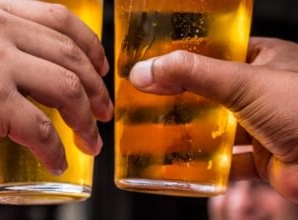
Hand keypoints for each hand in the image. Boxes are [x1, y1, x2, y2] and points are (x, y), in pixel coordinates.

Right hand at [0, 0, 112, 175]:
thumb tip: (41, 74)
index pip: (59, 19)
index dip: (91, 46)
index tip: (102, 70)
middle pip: (70, 57)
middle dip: (96, 90)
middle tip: (104, 113)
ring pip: (66, 90)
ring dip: (86, 121)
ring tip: (91, 141)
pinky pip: (40, 129)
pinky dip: (56, 150)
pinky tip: (57, 162)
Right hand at [130, 37, 297, 201]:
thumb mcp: (244, 82)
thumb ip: (193, 75)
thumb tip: (146, 72)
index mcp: (261, 60)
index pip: (213, 54)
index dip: (182, 60)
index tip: (153, 66)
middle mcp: (260, 92)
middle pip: (210, 93)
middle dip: (181, 100)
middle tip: (149, 101)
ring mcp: (261, 125)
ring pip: (217, 129)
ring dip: (191, 134)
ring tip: (158, 133)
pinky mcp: (263, 158)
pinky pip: (227, 161)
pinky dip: (207, 165)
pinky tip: (185, 165)